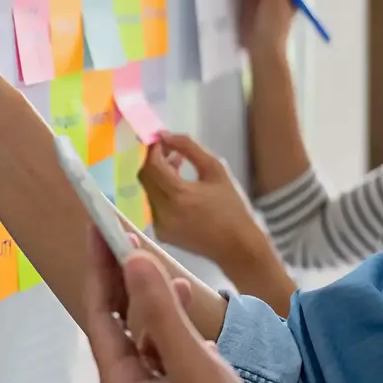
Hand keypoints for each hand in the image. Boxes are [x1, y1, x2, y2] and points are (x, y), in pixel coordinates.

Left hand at [84, 229, 269, 382]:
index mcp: (119, 382)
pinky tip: (187, 307)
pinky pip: (167, 350)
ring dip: (151, 299)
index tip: (97, 228)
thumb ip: (162, 312)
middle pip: (117, 320)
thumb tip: (133, 258)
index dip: (99, 268)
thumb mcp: (191, 367)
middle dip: (120, 278)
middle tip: (122, 234)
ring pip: (143, 333)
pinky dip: (174, 324)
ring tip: (161, 266)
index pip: (99, 312)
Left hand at [140, 134, 263, 267]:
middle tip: (169, 151)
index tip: (162, 140)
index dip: (154, 149)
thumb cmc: (231, 207)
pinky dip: (161, 193)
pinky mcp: (161, 233)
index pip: (152, 165)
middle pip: (145, 177)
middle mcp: (163, 211)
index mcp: (178, 195)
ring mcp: (160, 225)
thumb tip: (165, 135)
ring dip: (158, 176)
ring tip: (177, 168)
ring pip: (148, 190)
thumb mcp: (215, 170)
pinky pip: (154, 205)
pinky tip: (178, 190)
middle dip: (153, 161)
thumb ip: (189, 148)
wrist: (238, 247)